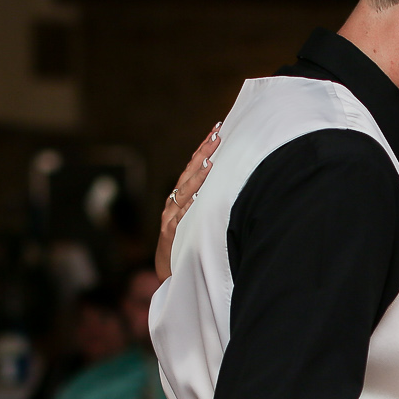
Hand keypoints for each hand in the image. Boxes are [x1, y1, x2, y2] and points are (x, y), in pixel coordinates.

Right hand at [156, 124, 219, 276]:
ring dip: (197, 178)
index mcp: (182, 196)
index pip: (194, 166)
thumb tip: (230, 179)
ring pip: (184, 193)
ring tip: (210, 163)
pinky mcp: (170, 234)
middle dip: (202, 154)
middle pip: (188, 173)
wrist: (168, 270)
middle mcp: (174, 202)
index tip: (217, 129)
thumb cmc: (187, 241)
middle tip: (216, 136)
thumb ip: (208, 200)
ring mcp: (171, 217)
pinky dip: (187, 207)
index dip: (204, 147)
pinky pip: (180, 219)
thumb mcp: (198, 217)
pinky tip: (196, 198)